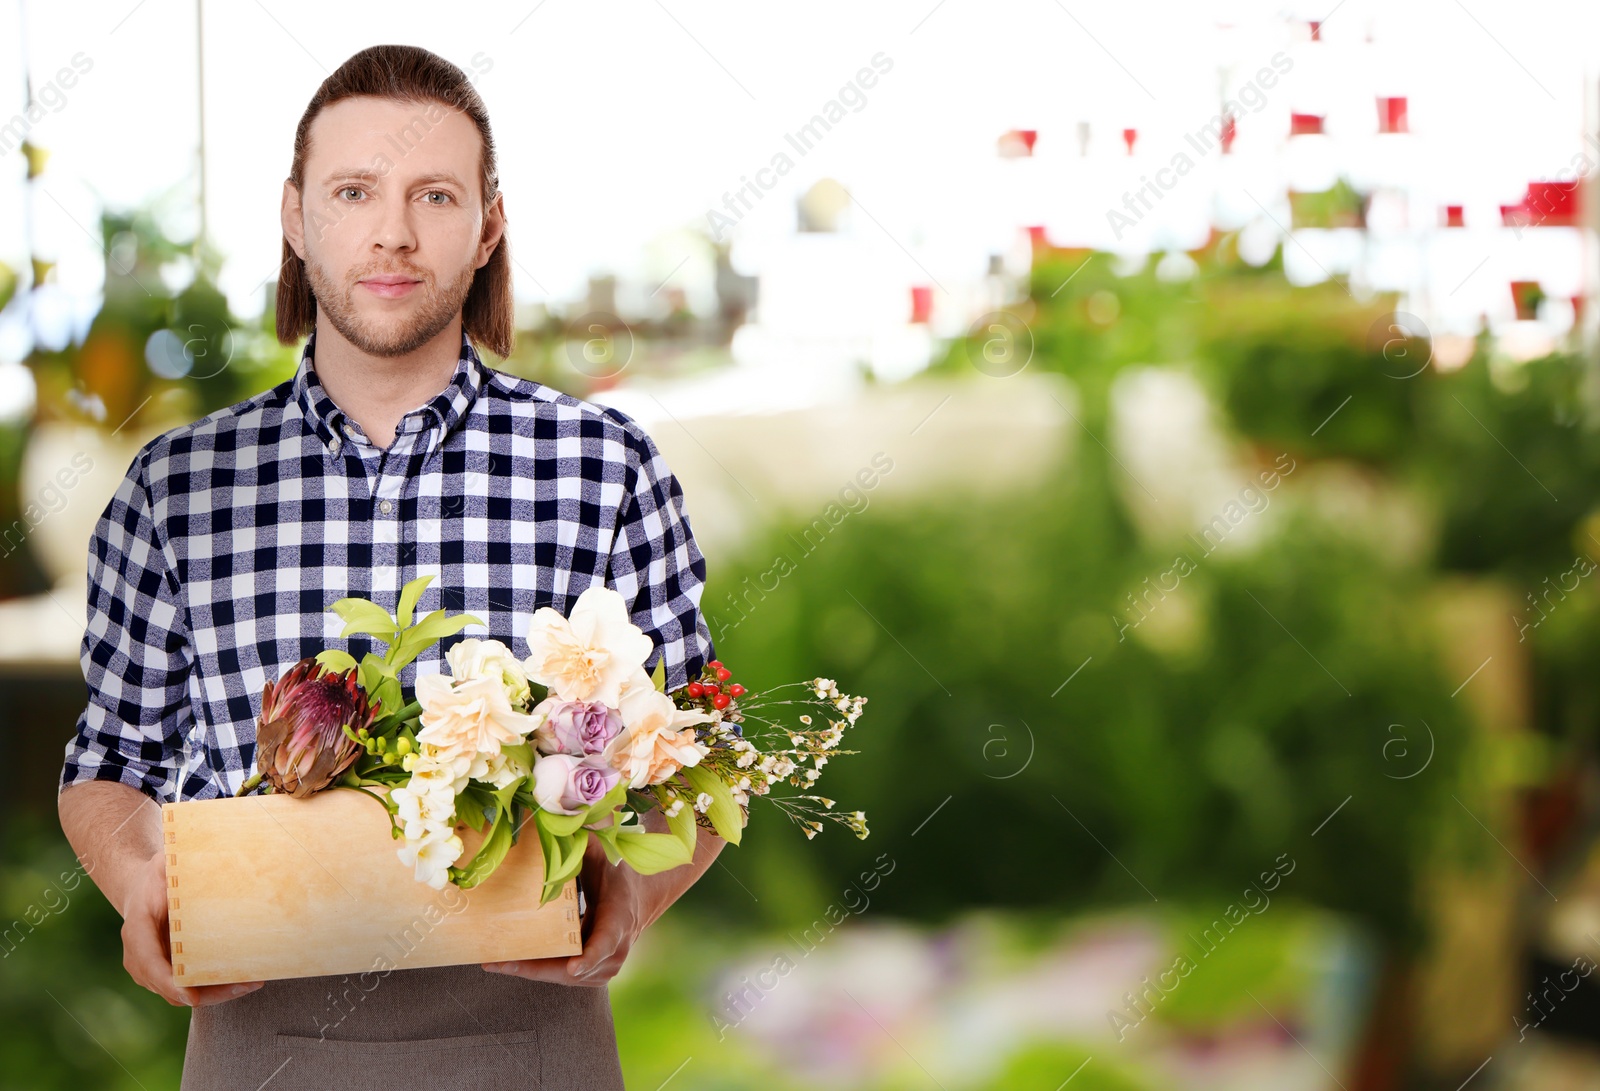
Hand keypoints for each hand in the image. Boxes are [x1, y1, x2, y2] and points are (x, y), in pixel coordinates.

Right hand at [121, 850, 263, 1006]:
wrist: (142, 889)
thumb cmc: (158, 875)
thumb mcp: (165, 863)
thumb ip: (176, 860)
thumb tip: (208, 850)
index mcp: (137, 929)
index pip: (148, 960)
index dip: (169, 981)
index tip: (192, 995)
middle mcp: (140, 956)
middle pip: (170, 986)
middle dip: (207, 992)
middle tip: (244, 985)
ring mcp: (151, 969)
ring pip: (182, 993)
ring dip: (216, 993)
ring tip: (252, 982)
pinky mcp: (166, 972)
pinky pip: (189, 987)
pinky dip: (214, 988)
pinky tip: (244, 980)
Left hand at [483, 834, 646, 986]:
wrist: (639, 897)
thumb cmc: (617, 870)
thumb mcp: (605, 851)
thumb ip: (586, 836)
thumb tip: (558, 811)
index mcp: (619, 915)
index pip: (607, 940)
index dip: (591, 955)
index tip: (574, 967)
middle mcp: (615, 947)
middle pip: (575, 968)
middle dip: (537, 968)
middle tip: (502, 963)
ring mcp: (604, 965)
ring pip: (565, 976)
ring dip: (530, 971)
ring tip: (495, 962)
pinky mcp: (591, 973)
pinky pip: (561, 975)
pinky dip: (536, 970)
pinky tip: (506, 963)